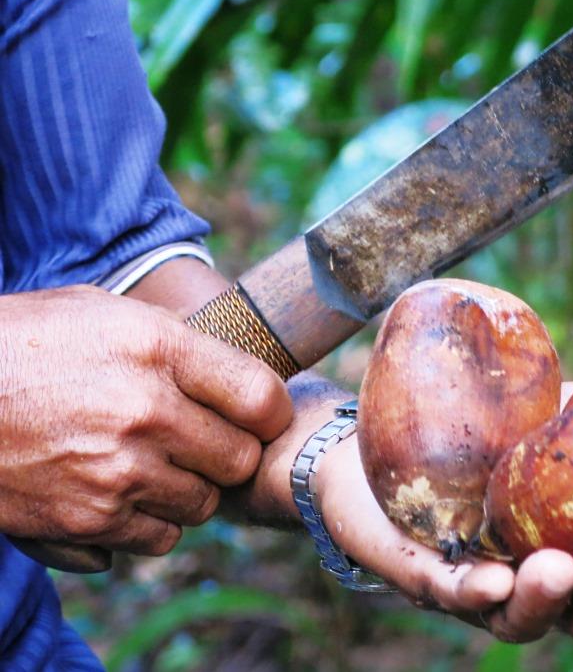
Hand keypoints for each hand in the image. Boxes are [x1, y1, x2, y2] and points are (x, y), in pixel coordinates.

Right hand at [0, 285, 291, 554]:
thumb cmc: (23, 344)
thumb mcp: (103, 313)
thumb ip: (177, 344)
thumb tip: (240, 377)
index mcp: (156, 349)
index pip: (261, 397)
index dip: (268, 412)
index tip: (258, 416)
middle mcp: (146, 412)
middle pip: (240, 459)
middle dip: (229, 454)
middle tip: (202, 442)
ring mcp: (118, 471)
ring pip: (203, 505)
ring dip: (188, 490)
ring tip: (152, 463)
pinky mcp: (88, 519)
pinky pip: (158, 539)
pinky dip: (149, 524)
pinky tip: (121, 492)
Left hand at [318, 434, 572, 642]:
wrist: (378, 439)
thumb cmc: (476, 434)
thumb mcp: (543, 418)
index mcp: (570, 548)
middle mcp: (529, 580)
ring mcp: (476, 585)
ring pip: (516, 616)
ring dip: (542, 601)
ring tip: (558, 570)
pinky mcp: (420, 574)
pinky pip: (448, 591)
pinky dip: (472, 590)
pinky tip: (491, 581)